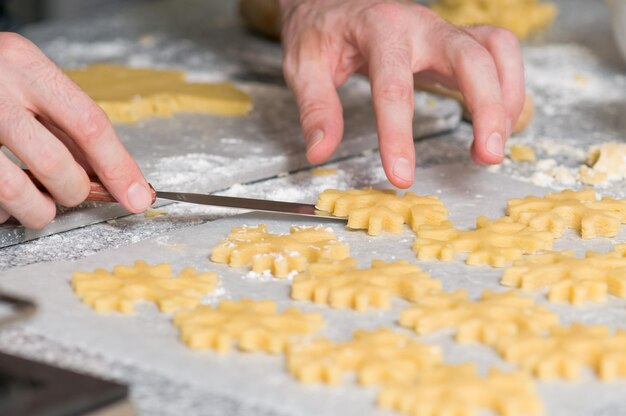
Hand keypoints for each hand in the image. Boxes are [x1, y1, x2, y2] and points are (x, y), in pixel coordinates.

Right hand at [0, 33, 151, 227]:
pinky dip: (4, 210)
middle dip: (73, 191)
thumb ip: (66, 122)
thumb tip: (110, 173)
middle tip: (71, 191)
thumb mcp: (29, 80)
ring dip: (38, 209)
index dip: (118, 168)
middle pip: (55, 163)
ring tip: (38, 202)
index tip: (137, 195)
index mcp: (25, 65)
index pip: (89, 123)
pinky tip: (6, 197)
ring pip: (16, 189)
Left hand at [279, 0, 524, 187]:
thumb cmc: (321, 32)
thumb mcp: (304, 67)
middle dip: (487, 107)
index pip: (393, 86)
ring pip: (496, 49)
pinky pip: (498, 53)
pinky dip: (508, 87)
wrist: (333, 2)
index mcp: (378, 29)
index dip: (399, 135)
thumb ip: (315, 108)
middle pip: (469, 57)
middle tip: (488, 156)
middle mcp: (419, 25)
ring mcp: (442, 31)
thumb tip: (321, 152)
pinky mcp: (455, 41)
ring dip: (507, 97)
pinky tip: (495, 122)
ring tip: (493, 145)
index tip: (401, 176)